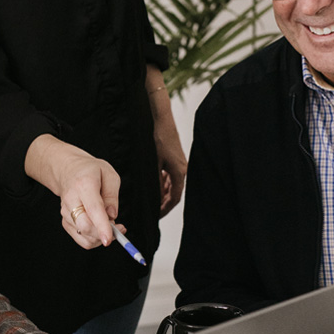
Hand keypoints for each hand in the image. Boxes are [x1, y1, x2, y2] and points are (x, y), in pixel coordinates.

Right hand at [25, 135, 118, 249]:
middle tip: (119, 228)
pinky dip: (94, 238)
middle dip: (104, 233)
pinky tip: (99, 227)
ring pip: (85, 236)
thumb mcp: (109, 174)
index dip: (102, 226)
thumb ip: (112, 195)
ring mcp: (65, 212)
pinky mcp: (65, 222)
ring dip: (101, 236)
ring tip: (109, 224)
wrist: (68, 170)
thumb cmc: (90, 171)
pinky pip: (82, 239)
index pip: (93, 209)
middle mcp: (71, 200)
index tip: (108, 239)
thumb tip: (112, 216)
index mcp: (84, 184)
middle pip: (86, 226)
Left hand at [145, 66, 186, 215]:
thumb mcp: (153, 163)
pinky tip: (153, 183)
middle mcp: (182, 169)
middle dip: (164, 203)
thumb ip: (155, 181)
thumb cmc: (157, 138)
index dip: (165, 209)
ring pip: (172, 184)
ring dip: (163, 193)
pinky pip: (171, 175)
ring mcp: (179, 163)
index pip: (175, 198)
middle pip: (175, 192)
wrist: (161, 118)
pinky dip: (163, 182)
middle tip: (152, 211)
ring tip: (151, 200)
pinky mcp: (175, 158)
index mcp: (179, 172)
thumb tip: (155, 198)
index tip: (155, 215)